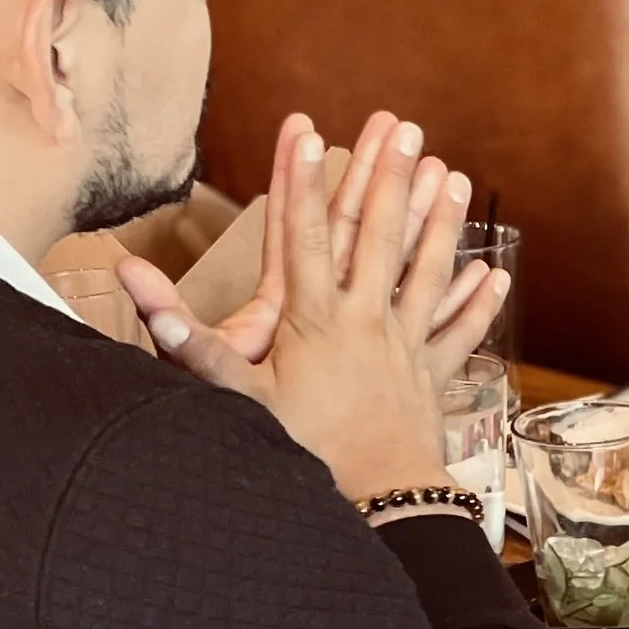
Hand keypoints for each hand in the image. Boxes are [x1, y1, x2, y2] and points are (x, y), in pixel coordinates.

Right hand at [114, 113, 506, 498]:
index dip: (303, 182)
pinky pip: (460, 333)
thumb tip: (134, 287)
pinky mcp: (431, 377)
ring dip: (441, 223)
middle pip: (377, 237)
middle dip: (389, 178)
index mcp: (316, 320)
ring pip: (428, 272)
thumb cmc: (308, 450)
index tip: (310, 133)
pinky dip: (477, 303)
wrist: (379, 499)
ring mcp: (406, 346)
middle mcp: (366, 321)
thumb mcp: (239, 397)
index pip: (304, 236)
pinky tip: (494, 274)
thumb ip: (188, 340)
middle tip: (403, 129)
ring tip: (454, 178)